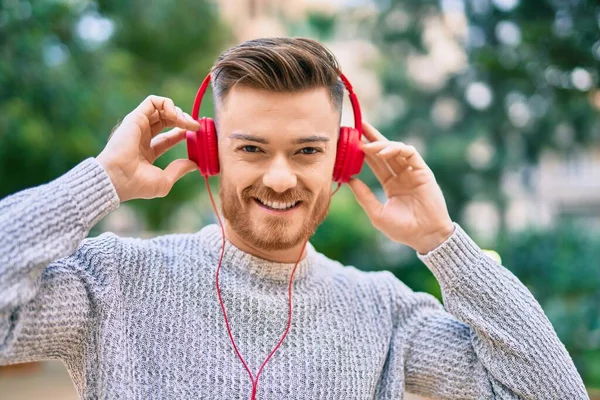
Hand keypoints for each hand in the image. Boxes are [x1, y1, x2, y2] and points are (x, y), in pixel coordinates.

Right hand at [97, 95, 200, 202]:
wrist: (118, 179)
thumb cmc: (137, 184)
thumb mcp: (164, 180)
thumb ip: (179, 170)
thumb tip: (194, 165)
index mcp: (146, 152)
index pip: (168, 137)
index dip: (183, 133)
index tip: (196, 134)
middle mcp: (141, 136)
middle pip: (167, 120)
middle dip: (184, 120)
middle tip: (195, 126)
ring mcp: (138, 126)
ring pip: (161, 108)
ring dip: (178, 112)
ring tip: (186, 122)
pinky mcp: (135, 117)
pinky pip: (152, 101)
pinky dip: (167, 104)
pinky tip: (175, 117)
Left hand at [347, 122, 453, 253]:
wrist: (426, 237)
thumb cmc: (403, 230)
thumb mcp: (377, 213)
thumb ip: (364, 196)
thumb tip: (348, 180)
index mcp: (391, 185)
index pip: (375, 163)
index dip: (364, 152)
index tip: (350, 143)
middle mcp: (402, 176)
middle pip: (385, 151)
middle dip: (372, 138)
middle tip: (358, 125)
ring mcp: (412, 172)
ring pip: (396, 150)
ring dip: (381, 144)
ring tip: (367, 145)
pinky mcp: (423, 171)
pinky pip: (410, 154)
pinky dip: (396, 149)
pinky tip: (383, 152)